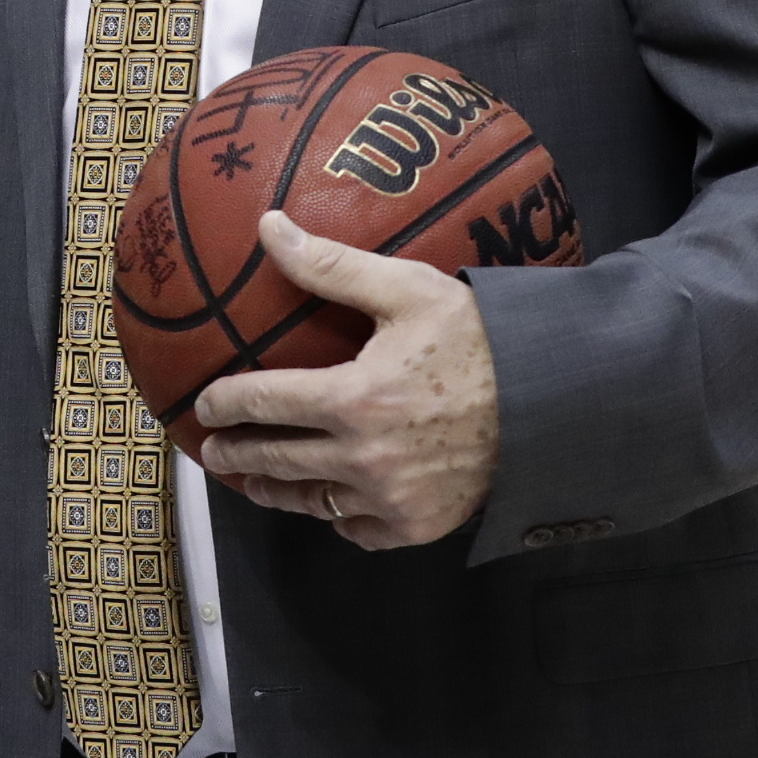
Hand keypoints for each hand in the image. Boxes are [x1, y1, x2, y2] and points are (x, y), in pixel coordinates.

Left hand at [193, 214, 500, 549]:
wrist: (552, 403)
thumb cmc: (479, 339)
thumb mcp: (408, 290)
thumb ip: (332, 266)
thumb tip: (268, 228)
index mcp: (354, 399)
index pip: (265, 403)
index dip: (226, 404)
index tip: (204, 404)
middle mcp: (364, 459)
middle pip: (277, 461)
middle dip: (237, 455)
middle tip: (214, 450)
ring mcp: (389, 500)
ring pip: (311, 501)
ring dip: (275, 491)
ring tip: (254, 482)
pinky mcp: (415, 526)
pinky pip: (359, 529)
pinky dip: (340, 517)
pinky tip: (329, 504)